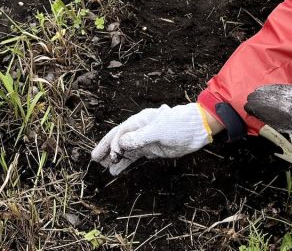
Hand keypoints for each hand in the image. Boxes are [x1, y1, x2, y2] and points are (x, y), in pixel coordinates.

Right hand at [91, 103, 212, 175]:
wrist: (197, 129)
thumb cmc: (179, 125)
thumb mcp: (160, 130)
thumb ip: (139, 137)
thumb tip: (120, 144)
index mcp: (139, 121)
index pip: (121, 132)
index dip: (113, 144)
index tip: (112, 156)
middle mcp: (139, 129)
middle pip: (118, 139)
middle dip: (106, 148)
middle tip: (94, 159)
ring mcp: (145, 139)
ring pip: (124, 149)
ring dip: (114, 158)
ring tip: (103, 167)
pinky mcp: (151, 149)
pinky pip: (133, 156)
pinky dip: (125, 162)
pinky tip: (116, 170)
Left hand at [245, 79, 291, 145]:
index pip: (288, 125)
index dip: (271, 120)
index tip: (255, 116)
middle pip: (283, 113)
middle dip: (266, 108)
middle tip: (246, 103)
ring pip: (288, 102)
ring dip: (271, 99)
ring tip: (253, 95)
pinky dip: (283, 91)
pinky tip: (270, 90)